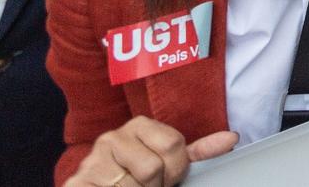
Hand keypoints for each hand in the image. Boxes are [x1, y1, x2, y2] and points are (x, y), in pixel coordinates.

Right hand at [68, 117, 235, 185]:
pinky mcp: (76, 183)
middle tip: (146, 186)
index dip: (176, 169)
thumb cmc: (136, 175)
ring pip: (133, 186)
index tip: (167, 176)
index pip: (173, 145)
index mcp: (138, 126)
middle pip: (153, 168)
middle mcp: (111, 138)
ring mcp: (91, 161)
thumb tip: (231, 138)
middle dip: (155, 185)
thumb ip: (196, 152)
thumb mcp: (168, 161)